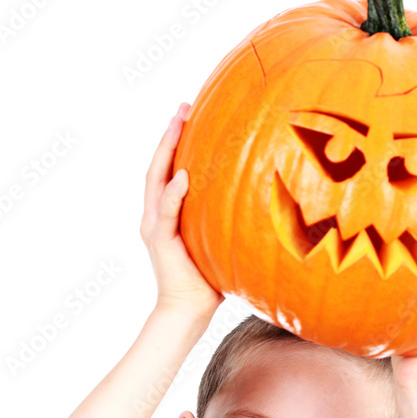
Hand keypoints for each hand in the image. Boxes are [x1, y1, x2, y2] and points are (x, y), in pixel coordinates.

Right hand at [140, 102, 223, 317]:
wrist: (189, 311)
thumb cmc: (210, 281)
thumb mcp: (220, 241)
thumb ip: (226, 219)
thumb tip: (261, 198)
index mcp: (168, 214)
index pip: (170, 169)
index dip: (178, 141)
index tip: (191, 113)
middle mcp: (156, 215)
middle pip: (158, 166)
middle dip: (170, 135)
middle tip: (183, 106)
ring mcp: (155, 227)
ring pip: (156, 181)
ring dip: (167, 151)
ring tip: (178, 124)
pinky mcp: (160, 242)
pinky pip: (165, 213)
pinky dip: (173, 194)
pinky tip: (184, 175)